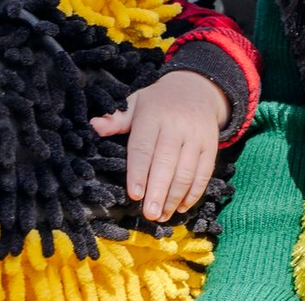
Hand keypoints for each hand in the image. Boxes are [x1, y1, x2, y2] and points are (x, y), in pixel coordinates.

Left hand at [91, 70, 229, 222]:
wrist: (196, 88)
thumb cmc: (158, 103)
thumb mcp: (136, 104)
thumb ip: (116, 119)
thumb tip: (93, 126)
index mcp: (154, 115)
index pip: (144, 146)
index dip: (138, 171)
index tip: (134, 194)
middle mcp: (177, 125)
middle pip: (166, 162)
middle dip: (158, 191)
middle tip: (149, 215)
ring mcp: (197, 135)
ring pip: (187, 171)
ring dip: (174, 197)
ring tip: (162, 216)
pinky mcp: (211, 145)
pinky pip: (204, 173)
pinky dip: (194, 193)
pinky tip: (181, 207)